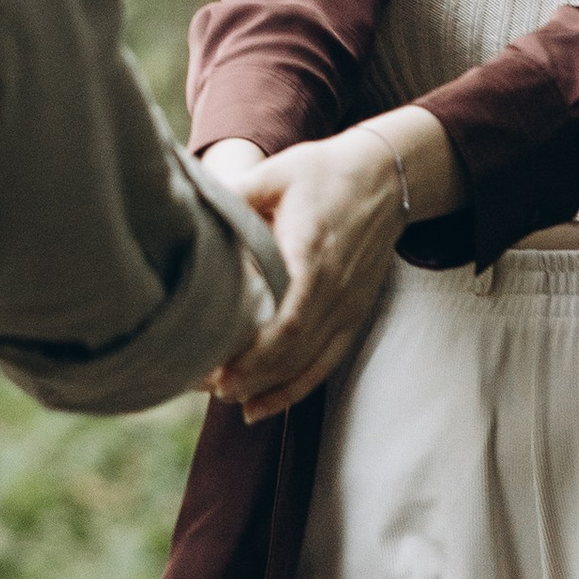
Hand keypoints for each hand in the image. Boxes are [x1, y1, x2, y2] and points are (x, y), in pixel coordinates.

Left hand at [204, 110, 459, 422]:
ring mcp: (349, 305)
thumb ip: (237, 194)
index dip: (253, 352)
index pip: (289, 320)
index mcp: (313, 254)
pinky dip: (293, 389)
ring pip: (308, 363)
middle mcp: (336, 288)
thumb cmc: (324, 172)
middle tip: (204, 384)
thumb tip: (191, 207)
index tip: (214, 364)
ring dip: (266, 387)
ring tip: (223, 396)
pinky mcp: (355, 314)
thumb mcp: (277, 173)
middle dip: (249, 375)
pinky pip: (326, 363)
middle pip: (293, 350)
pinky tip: (260, 406)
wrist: (387, 176)